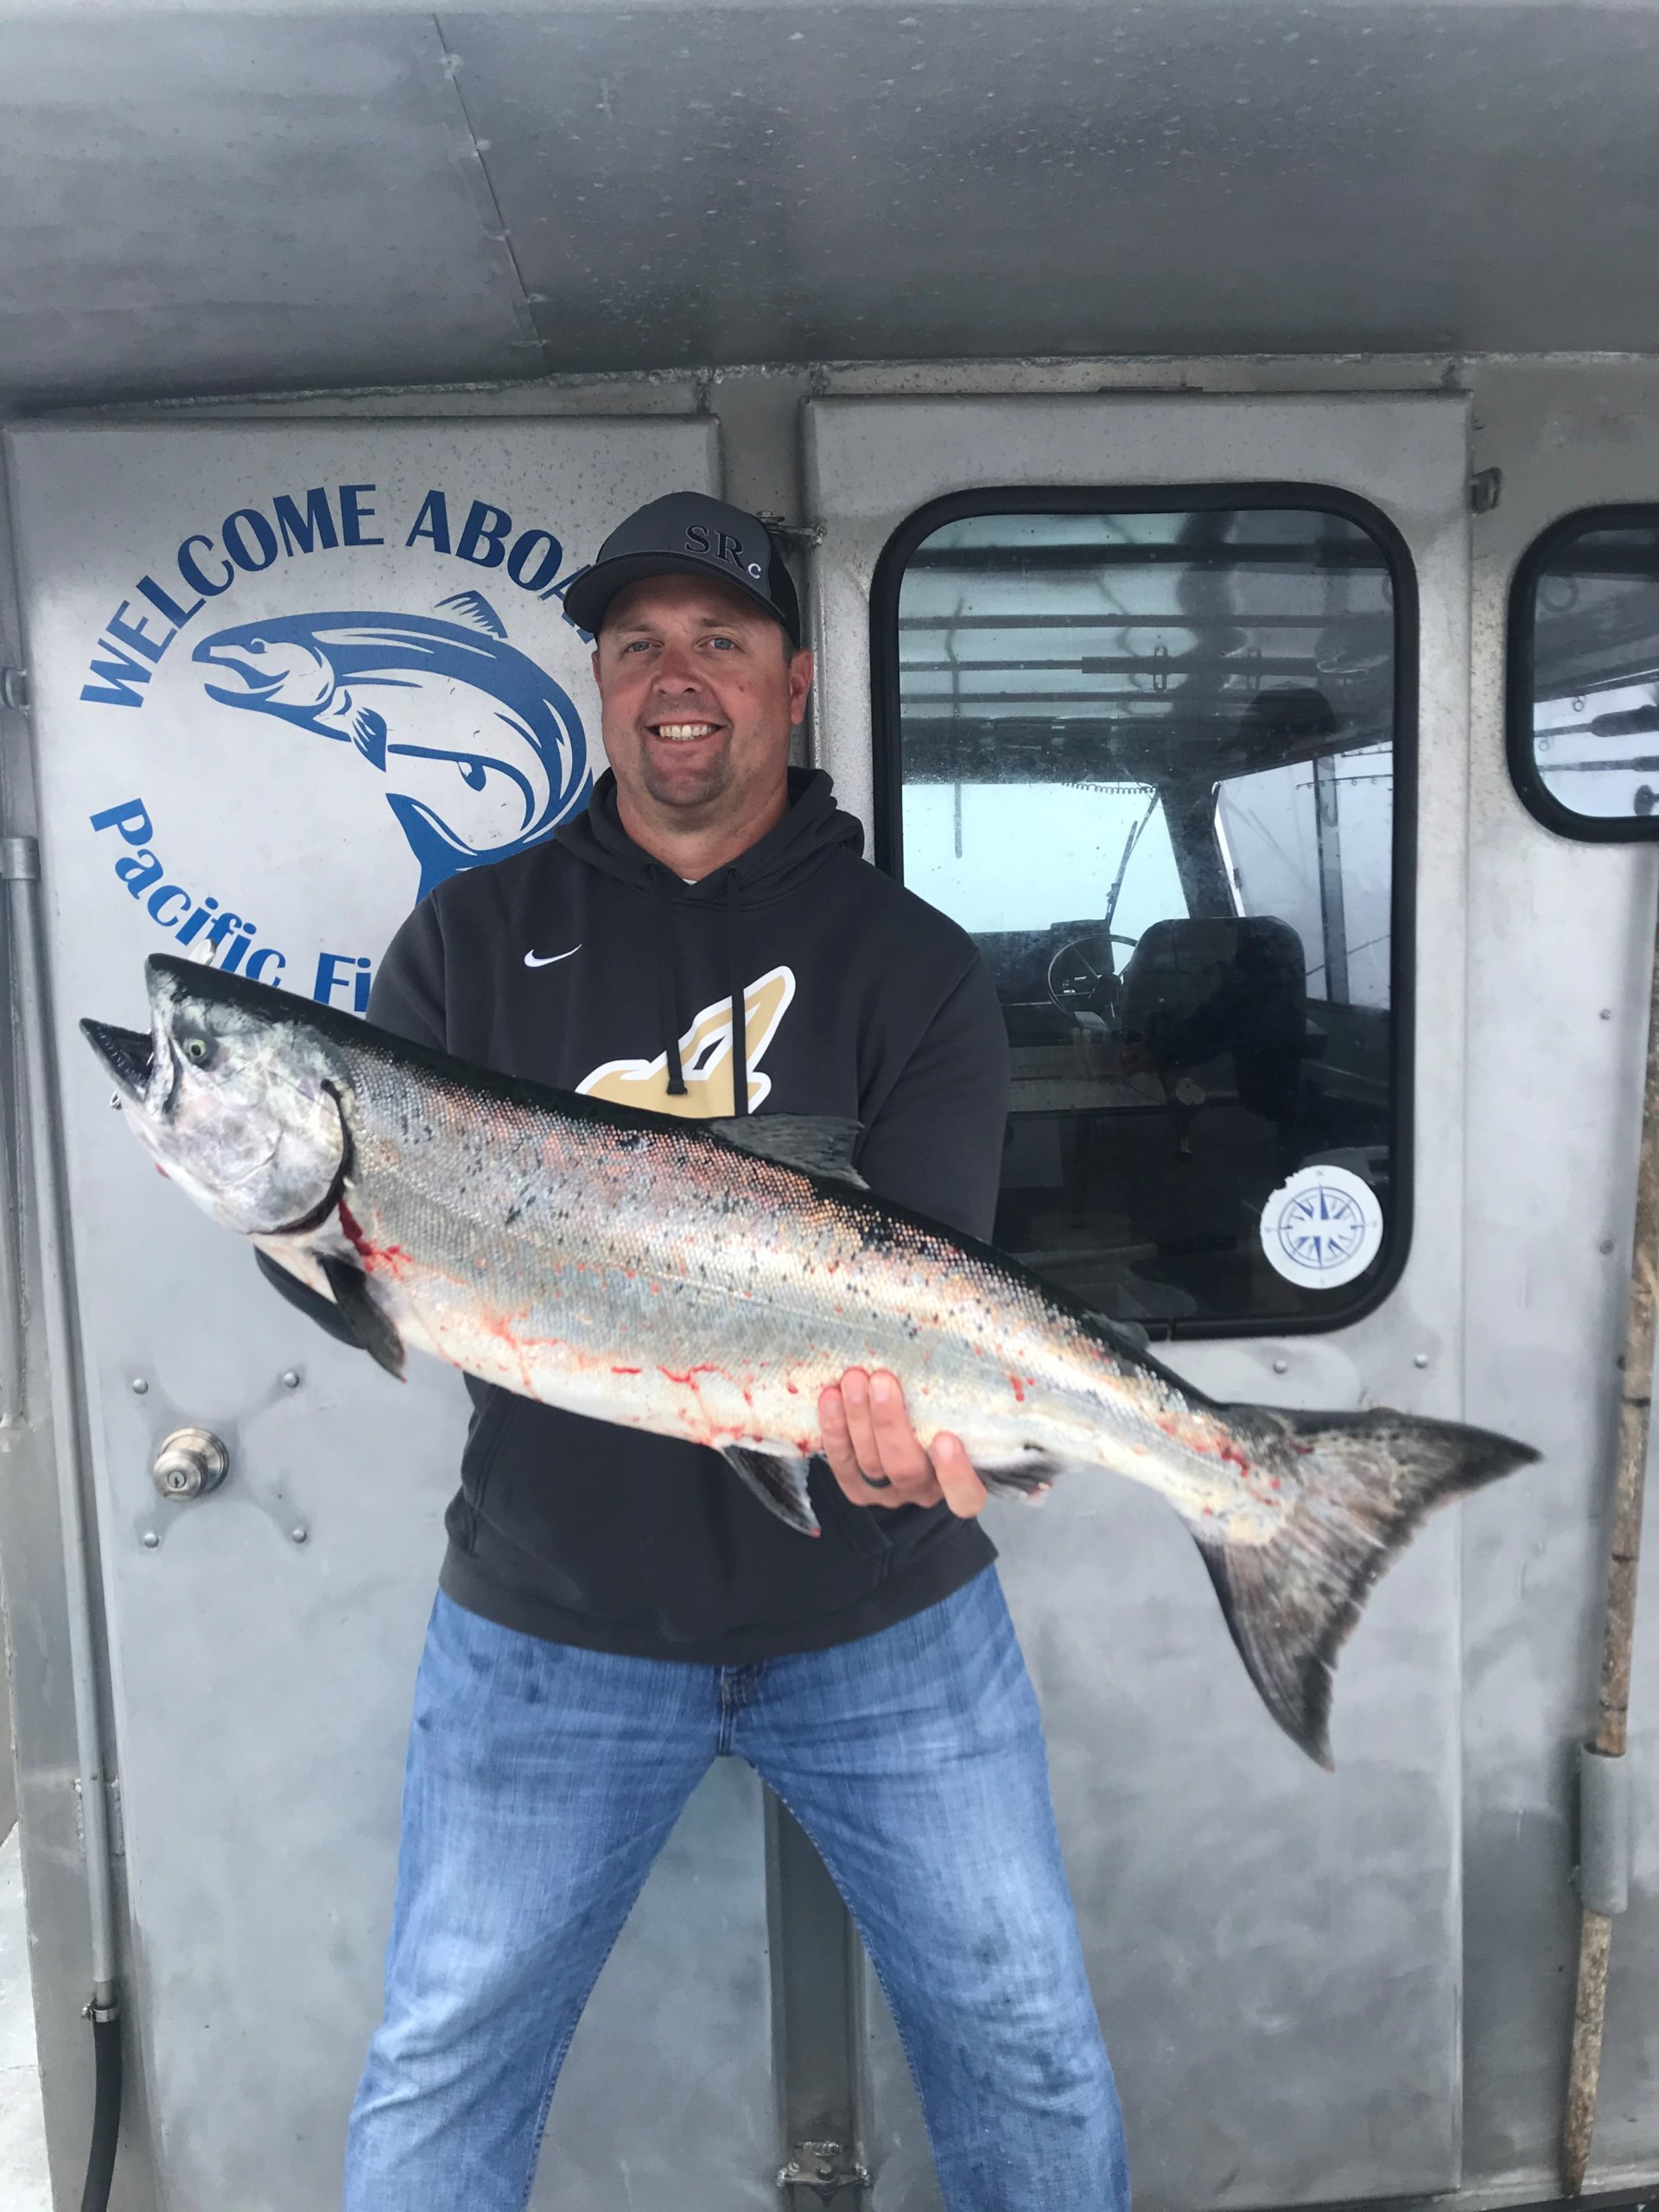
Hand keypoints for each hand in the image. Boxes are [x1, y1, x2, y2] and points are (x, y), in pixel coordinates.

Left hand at [818, 1368, 988, 1518]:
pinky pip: (841, 1462)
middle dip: (890, 1423)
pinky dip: (834, 1428)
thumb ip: (962, 1395)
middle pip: (906, 1468)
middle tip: (882, 1380)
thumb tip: (971, 1329)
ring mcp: (887, 1493)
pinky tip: (830, 1396)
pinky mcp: (855, 1488)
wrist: (905, 1448)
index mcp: (961, 1482)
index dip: (955, 1473)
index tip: (946, 1438)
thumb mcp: (960, 1414)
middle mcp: (924, 1491)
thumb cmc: (942, 1420)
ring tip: (853, 1378)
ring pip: (870, 1463)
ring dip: (858, 1418)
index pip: (966, 1495)